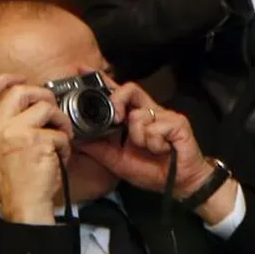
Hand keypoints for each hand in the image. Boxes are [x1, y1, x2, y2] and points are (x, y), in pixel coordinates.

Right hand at [0, 75, 73, 224]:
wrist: (23, 204)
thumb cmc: (15, 179)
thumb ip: (4, 126)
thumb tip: (22, 103)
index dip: (5, 80)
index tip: (20, 79)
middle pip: (21, 91)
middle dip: (43, 96)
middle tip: (52, 110)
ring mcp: (14, 132)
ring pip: (46, 107)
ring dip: (60, 121)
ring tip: (60, 137)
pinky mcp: (37, 140)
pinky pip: (60, 131)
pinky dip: (66, 144)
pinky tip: (59, 157)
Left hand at [77, 79, 238, 224]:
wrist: (179, 183)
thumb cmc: (150, 170)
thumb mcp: (115, 160)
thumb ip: (97, 147)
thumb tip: (76, 137)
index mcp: (133, 118)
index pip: (116, 93)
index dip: (101, 81)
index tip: (82, 70)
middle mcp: (148, 111)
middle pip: (130, 89)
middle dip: (117, 101)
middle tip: (117, 120)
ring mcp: (164, 115)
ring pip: (139, 114)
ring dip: (138, 136)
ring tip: (148, 148)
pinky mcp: (178, 122)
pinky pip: (155, 127)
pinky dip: (154, 143)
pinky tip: (162, 149)